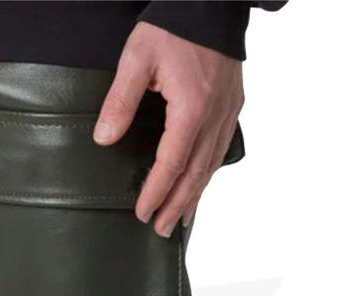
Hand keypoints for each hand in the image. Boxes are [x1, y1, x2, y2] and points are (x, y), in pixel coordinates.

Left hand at [94, 22, 243, 235]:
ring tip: (181, 219)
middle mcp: (214, 115)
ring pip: (211, 164)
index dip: (156, 192)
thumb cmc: (174, 22)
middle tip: (162, 231)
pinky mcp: (233, 104)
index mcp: (191, 108)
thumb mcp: (138, 56)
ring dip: (195, 195)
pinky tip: (200, 185)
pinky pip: (221, 148)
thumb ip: (120, 100)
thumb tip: (104, 138)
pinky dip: (209, 173)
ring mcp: (228, 111)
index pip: (171, 163)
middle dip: (177, 205)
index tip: (143, 214)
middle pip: (195, 173)